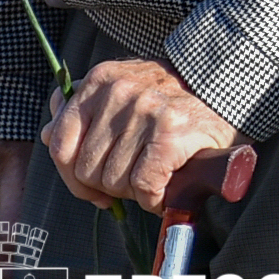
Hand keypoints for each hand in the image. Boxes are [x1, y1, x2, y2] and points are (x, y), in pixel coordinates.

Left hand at [41, 59, 242, 213]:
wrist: (232, 90)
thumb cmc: (176, 99)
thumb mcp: (125, 92)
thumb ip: (84, 111)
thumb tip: (47, 135)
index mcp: (101, 80)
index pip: (60, 143)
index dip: (73, 176)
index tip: (93, 189)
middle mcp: (119, 91)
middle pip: (87, 169)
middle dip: (108, 186)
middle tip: (134, 180)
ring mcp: (145, 111)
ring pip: (114, 181)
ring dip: (134, 193)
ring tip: (155, 178)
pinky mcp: (170, 134)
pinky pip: (144, 186)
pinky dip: (154, 198)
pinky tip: (167, 187)